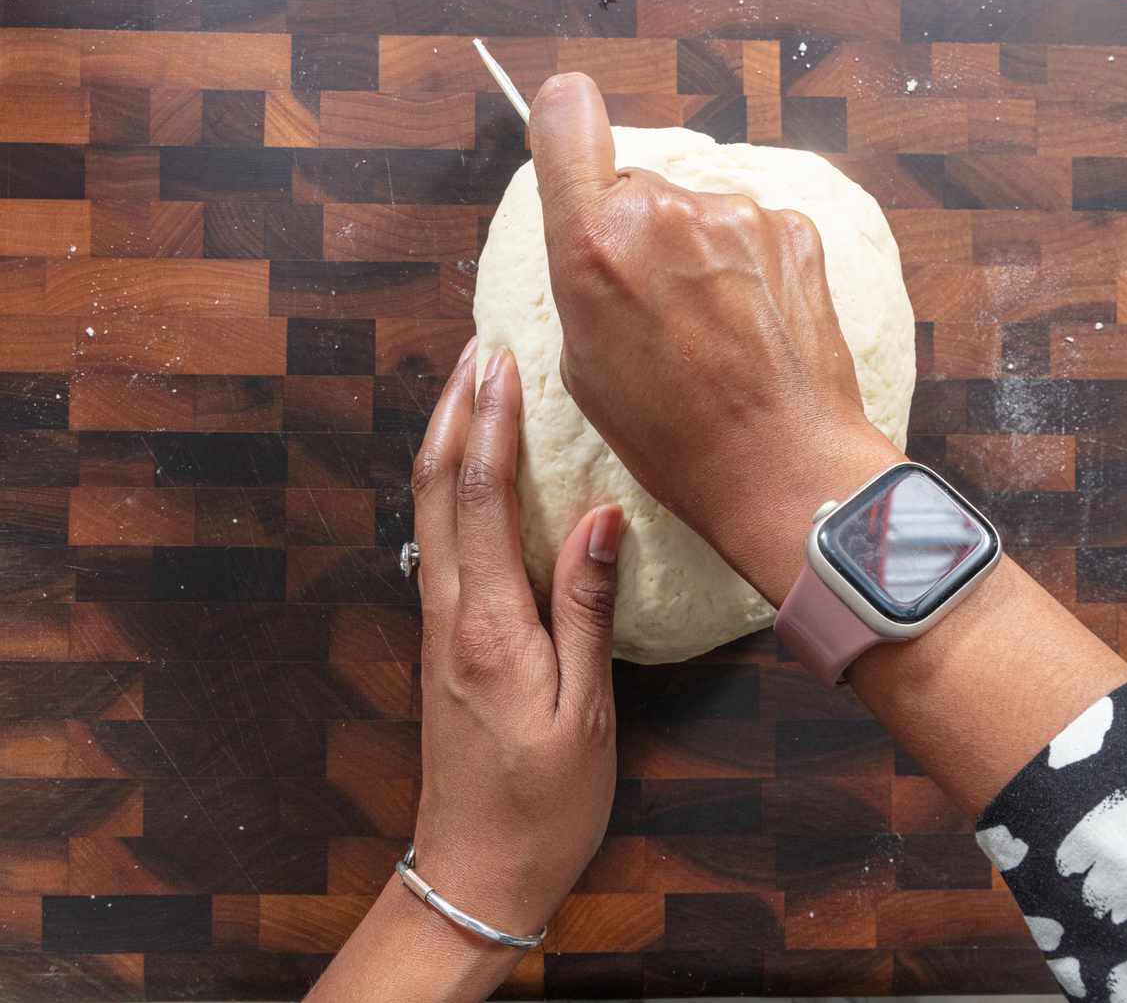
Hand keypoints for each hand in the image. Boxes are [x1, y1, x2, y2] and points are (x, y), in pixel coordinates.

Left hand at [309, 337, 624, 1002]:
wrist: (474, 873)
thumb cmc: (543, 803)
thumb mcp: (585, 712)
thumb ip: (588, 609)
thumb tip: (603, 516)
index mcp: (487, 626)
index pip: (482, 501)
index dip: (491, 425)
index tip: (502, 361)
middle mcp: (449, 615)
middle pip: (437, 492)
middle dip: (455, 412)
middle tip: (478, 347)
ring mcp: (439, 628)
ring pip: (430, 514)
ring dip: (447, 443)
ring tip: (471, 388)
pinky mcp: (444, 643)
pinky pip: (439, 543)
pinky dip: (451, 489)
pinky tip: (471, 475)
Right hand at [529, 73, 900, 604]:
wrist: (782, 466)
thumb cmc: (674, 436)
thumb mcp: (583, 365)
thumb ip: (583, 278)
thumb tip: (595, 241)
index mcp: (593, 241)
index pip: (565, 115)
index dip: (564, 124)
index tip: (572, 146)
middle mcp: (663, 209)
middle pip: (635, 185)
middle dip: (637, 231)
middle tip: (656, 306)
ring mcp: (737, 215)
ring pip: (696, 212)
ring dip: (697, 253)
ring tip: (713, 331)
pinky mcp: (794, 229)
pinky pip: (751, 231)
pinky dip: (748, 267)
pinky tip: (754, 325)